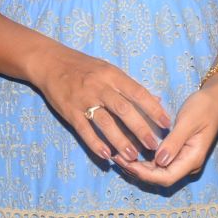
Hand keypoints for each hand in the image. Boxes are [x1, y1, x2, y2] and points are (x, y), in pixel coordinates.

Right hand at [29, 45, 170, 165]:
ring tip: (132, 155)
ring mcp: (84, 99)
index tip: (166, 124)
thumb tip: (156, 100)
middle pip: (124, 109)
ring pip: (105, 122)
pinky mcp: (69, 111)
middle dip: (140, 129)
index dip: (153, 109)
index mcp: (112, 75)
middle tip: (153, 145)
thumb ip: (130, 86)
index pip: (138, 92)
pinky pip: (84, 129)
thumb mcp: (109, 69)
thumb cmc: (84, 67)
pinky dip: (95, 143)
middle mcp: (99, 86)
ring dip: (120, 140)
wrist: (51, 62)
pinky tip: (106, 155)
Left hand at [125, 72, 217, 187]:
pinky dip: (144, 159)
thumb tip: (159, 161)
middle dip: (138, 171)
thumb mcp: (188, 121)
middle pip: (160, 177)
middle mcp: (187, 164)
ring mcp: (183, 159)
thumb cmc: (204, 107)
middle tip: (116, 158)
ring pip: (158, 171)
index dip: (145, 174)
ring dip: (139, 166)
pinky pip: (159, 162)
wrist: (217, 98)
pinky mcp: (178, 152)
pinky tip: (130, 151)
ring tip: (118, 156)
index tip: (126, 164)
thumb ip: (174, 142)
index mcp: (193, 159)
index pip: (166, 177)